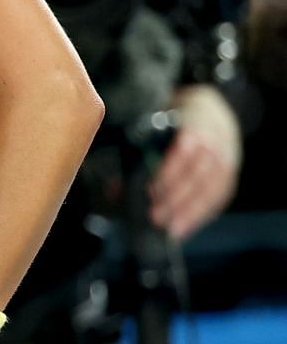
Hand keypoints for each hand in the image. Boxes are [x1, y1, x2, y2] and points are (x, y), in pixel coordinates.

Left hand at [149, 88, 240, 241]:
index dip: (169, 171)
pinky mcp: (229, 177)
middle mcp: (215, 143)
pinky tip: (182, 229)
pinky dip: (199, 216)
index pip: (185, 149)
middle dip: (175, 197)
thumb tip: (114, 191)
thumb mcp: (154, 129)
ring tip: (168, 228)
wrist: (212, 114)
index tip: (150, 190)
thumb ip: (134, 156)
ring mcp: (226, 161)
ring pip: (211, 189)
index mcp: (194, 125)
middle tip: (154, 215)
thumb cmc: (173, 126)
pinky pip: (217, 199)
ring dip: (188, 211)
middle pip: (198, 174)